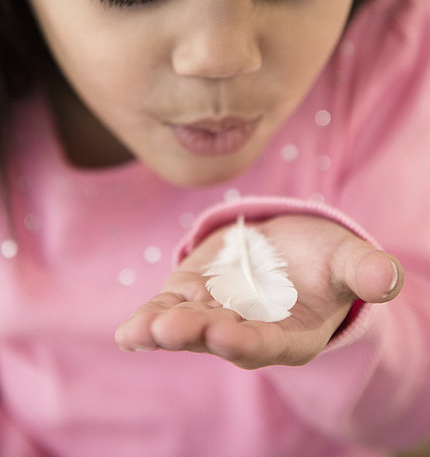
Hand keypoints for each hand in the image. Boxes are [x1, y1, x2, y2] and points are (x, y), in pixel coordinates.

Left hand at [114, 215, 403, 368]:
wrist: (288, 249)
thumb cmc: (324, 260)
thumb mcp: (347, 260)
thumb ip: (365, 272)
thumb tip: (389, 278)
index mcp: (290, 333)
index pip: (266, 343)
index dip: (246, 340)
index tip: (225, 334)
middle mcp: (249, 331)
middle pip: (219, 337)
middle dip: (195, 334)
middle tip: (168, 329)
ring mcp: (217, 313)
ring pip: (188, 326)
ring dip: (162, 329)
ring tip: (139, 332)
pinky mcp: (194, 294)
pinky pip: (168, 309)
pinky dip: (147, 320)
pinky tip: (128, 333)